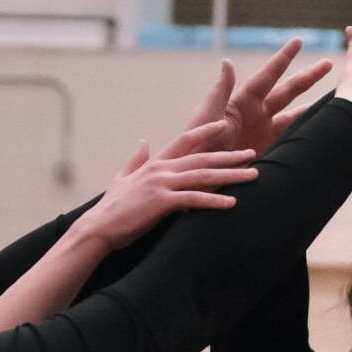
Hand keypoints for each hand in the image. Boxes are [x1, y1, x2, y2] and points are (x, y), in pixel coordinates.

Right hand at [76, 122, 259, 250]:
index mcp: (154, 163)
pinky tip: (232, 203)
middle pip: (202, 158)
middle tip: (252, 154)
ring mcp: (161, 185)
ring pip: (203, 176)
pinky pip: (193, 199)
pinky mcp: (161, 203)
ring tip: (253, 176)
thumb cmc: (112, 208)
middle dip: (229, 156)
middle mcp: (161, 169)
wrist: (98, 227)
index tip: (225, 124)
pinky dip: (213, 200)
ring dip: (231, 176)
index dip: (205, 132)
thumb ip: (136, 160)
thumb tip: (143, 142)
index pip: (184, 141)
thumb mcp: (122, 178)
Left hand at [181, 37, 334, 156]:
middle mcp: (258, 116)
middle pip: (288, 92)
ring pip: (296, 117)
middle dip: (308, 78)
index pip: (268, 77)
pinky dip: (309, 136)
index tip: (298, 41)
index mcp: (243, 103)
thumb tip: (228, 62)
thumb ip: (220, 92)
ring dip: (314, 108)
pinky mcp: (270, 154)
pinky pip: (293, 142)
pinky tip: (325, 132)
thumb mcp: (206, 117)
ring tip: (336, 98)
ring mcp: (265, 135)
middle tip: (328, 63)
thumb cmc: (195, 147)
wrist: (197, 179)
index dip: (283, 59)